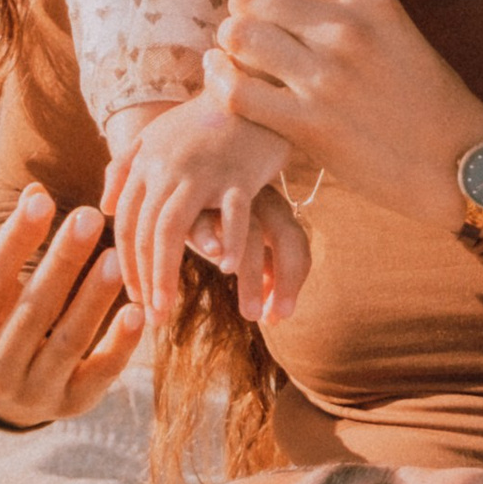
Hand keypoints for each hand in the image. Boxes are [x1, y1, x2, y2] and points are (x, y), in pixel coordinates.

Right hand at [0, 185, 142, 429]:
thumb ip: (10, 243)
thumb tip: (36, 190)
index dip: (14, 240)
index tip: (43, 199)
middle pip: (31, 311)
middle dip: (62, 262)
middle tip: (90, 218)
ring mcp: (30, 394)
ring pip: (67, 342)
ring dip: (93, 298)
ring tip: (115, 257)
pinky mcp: (70, 405)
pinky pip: (99, 373)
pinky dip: (120, 344)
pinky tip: (138, 311)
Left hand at [102, 96, 305, 322]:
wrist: (249, 82)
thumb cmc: (206, 116)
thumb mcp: (157, 135)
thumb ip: (126, 168)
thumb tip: (102, 206)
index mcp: (146, 162)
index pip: (126, 222)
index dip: (127, 262)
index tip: (134, 296)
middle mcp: (166, 167)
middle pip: (144, 231)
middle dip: (143, 278)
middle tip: (149, 316)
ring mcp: (202, 170)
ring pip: (172, 228)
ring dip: (166, 273)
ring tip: (167, 309)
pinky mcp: (239, 172)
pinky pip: (230, 212)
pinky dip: (226, 241)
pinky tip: (225, 269)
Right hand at [199, 180, 312, 330]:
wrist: (184, 162)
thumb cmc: (217, 214)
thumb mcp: (244, 239)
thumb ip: (263, 271)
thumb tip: (274, 316)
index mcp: (275, 209)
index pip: (297, 243)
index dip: (293, 281)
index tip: (280, 317)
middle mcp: (258, 199)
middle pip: (283, 237)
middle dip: (286, 282)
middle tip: (270, 321)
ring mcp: (229, 196)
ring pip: (250, 236)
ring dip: (252, 278)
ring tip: (250, 314)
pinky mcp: (194, 196)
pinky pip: (206, 218)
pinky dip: (211, 238)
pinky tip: (214, 257)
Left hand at [209, 0, 482, 235]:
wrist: (458, 163)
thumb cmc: (427, 98)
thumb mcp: (398, 31)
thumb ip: (349, 5)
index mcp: (373, 0)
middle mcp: (348, 31)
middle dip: (241, 4)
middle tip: (251, 23)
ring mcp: (327, 80)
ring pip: (238, 35)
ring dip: (230, 43)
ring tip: (241, 55)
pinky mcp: (309, 127)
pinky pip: (236, 91)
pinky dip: (219, 80)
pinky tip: (224, 78)